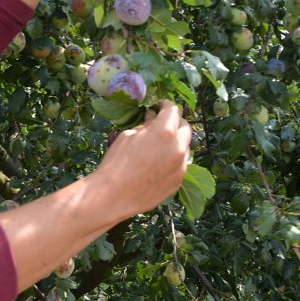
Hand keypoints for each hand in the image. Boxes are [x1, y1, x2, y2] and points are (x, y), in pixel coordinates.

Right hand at [94, 100, 190, 218]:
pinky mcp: (179, 181)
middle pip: (185, 128)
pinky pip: (180, 165)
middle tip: (162, 124)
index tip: (160, 106)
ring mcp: (181, 166)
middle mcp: (178, 147)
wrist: (114, 195)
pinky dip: (173, 159)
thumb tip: (152, 117)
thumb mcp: (128, 136)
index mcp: (165, 131)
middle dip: (175, 123)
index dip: (166, 105)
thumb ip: (145, 126)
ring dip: (176, 142)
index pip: (173, 111)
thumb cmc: (116, 162)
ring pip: (185, 147)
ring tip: (160, 146)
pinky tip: (159, 163)